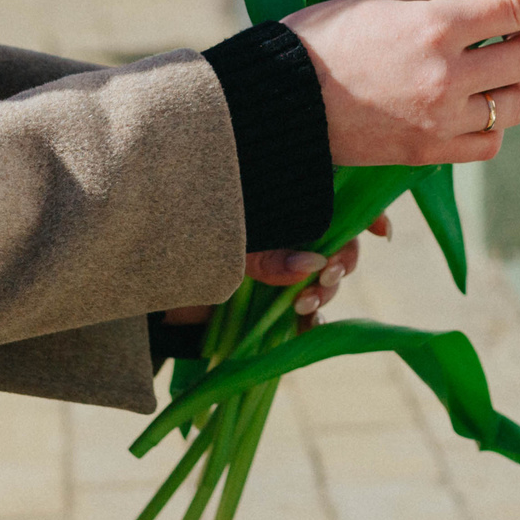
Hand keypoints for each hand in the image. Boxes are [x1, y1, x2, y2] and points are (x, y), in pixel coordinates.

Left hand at [165, 214, 393, 326]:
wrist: (138, 274)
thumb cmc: (177, 239)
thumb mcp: (220, 239)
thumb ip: (262, 252)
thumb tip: (310, 264)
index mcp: (281, 197)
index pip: (335, 193)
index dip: (365, 210)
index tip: (380, 231)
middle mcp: (286, 227)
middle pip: (339, 238)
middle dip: (343, 261)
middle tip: (328, 277)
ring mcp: (281, 262)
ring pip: (326, 274)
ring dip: (326, 291)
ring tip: (305, 305)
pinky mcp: (271, 297)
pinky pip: (306, 309)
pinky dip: (311, 320)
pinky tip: (307, 327)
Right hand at [282, 0, 519, 165]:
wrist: (281, 104)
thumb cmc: (323, 40)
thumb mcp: (381, 2)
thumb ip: (437, 6)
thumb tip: (481, 15)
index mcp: (436, 26)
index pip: (519, 6)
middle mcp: (448, 73)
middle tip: (506, 34)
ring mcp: (442, 118)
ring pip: (516, 103)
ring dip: (511, 85)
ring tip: (484, 75)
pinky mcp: (431, 153)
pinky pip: (491, 142)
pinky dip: (491, 126)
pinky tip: (469, 110)